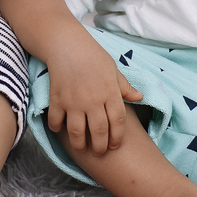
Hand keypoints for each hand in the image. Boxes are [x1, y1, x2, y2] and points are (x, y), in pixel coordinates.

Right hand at [46, 35, 144, 155]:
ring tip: (82, 148)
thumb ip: (124, 87)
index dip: (117, 137)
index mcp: (110, 93)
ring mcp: (74, 101)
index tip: (115, 145)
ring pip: (77, 132)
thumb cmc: (93, 55)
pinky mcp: (57, 99)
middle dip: (100, 147)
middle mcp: (93, 100)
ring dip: (80, 144)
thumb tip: (139, 97)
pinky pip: (56, 121)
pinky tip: (60, 130)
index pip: (118, 122)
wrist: (67, 44)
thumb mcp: (113, 69)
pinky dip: (57, 129)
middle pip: (99, 131)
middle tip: (100, 152)